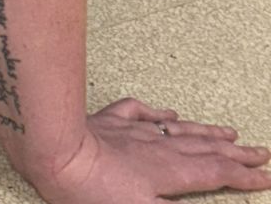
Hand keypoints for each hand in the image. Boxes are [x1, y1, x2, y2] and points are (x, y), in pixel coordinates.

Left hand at [33, 98, 270, 201]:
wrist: (54, 151)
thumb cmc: (94, 191)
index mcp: (170, 172)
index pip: (215, 174)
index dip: (243, 176)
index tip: (266, 176)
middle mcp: (156, 147)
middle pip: (204, 149)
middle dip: (235, 153)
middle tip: (261, 150)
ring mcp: (131, 130)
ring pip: (177, 129)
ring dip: (205, 131)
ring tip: (228, 131)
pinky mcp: (107, 120)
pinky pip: (137, 111)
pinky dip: (156, 112)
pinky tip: (166, 112)